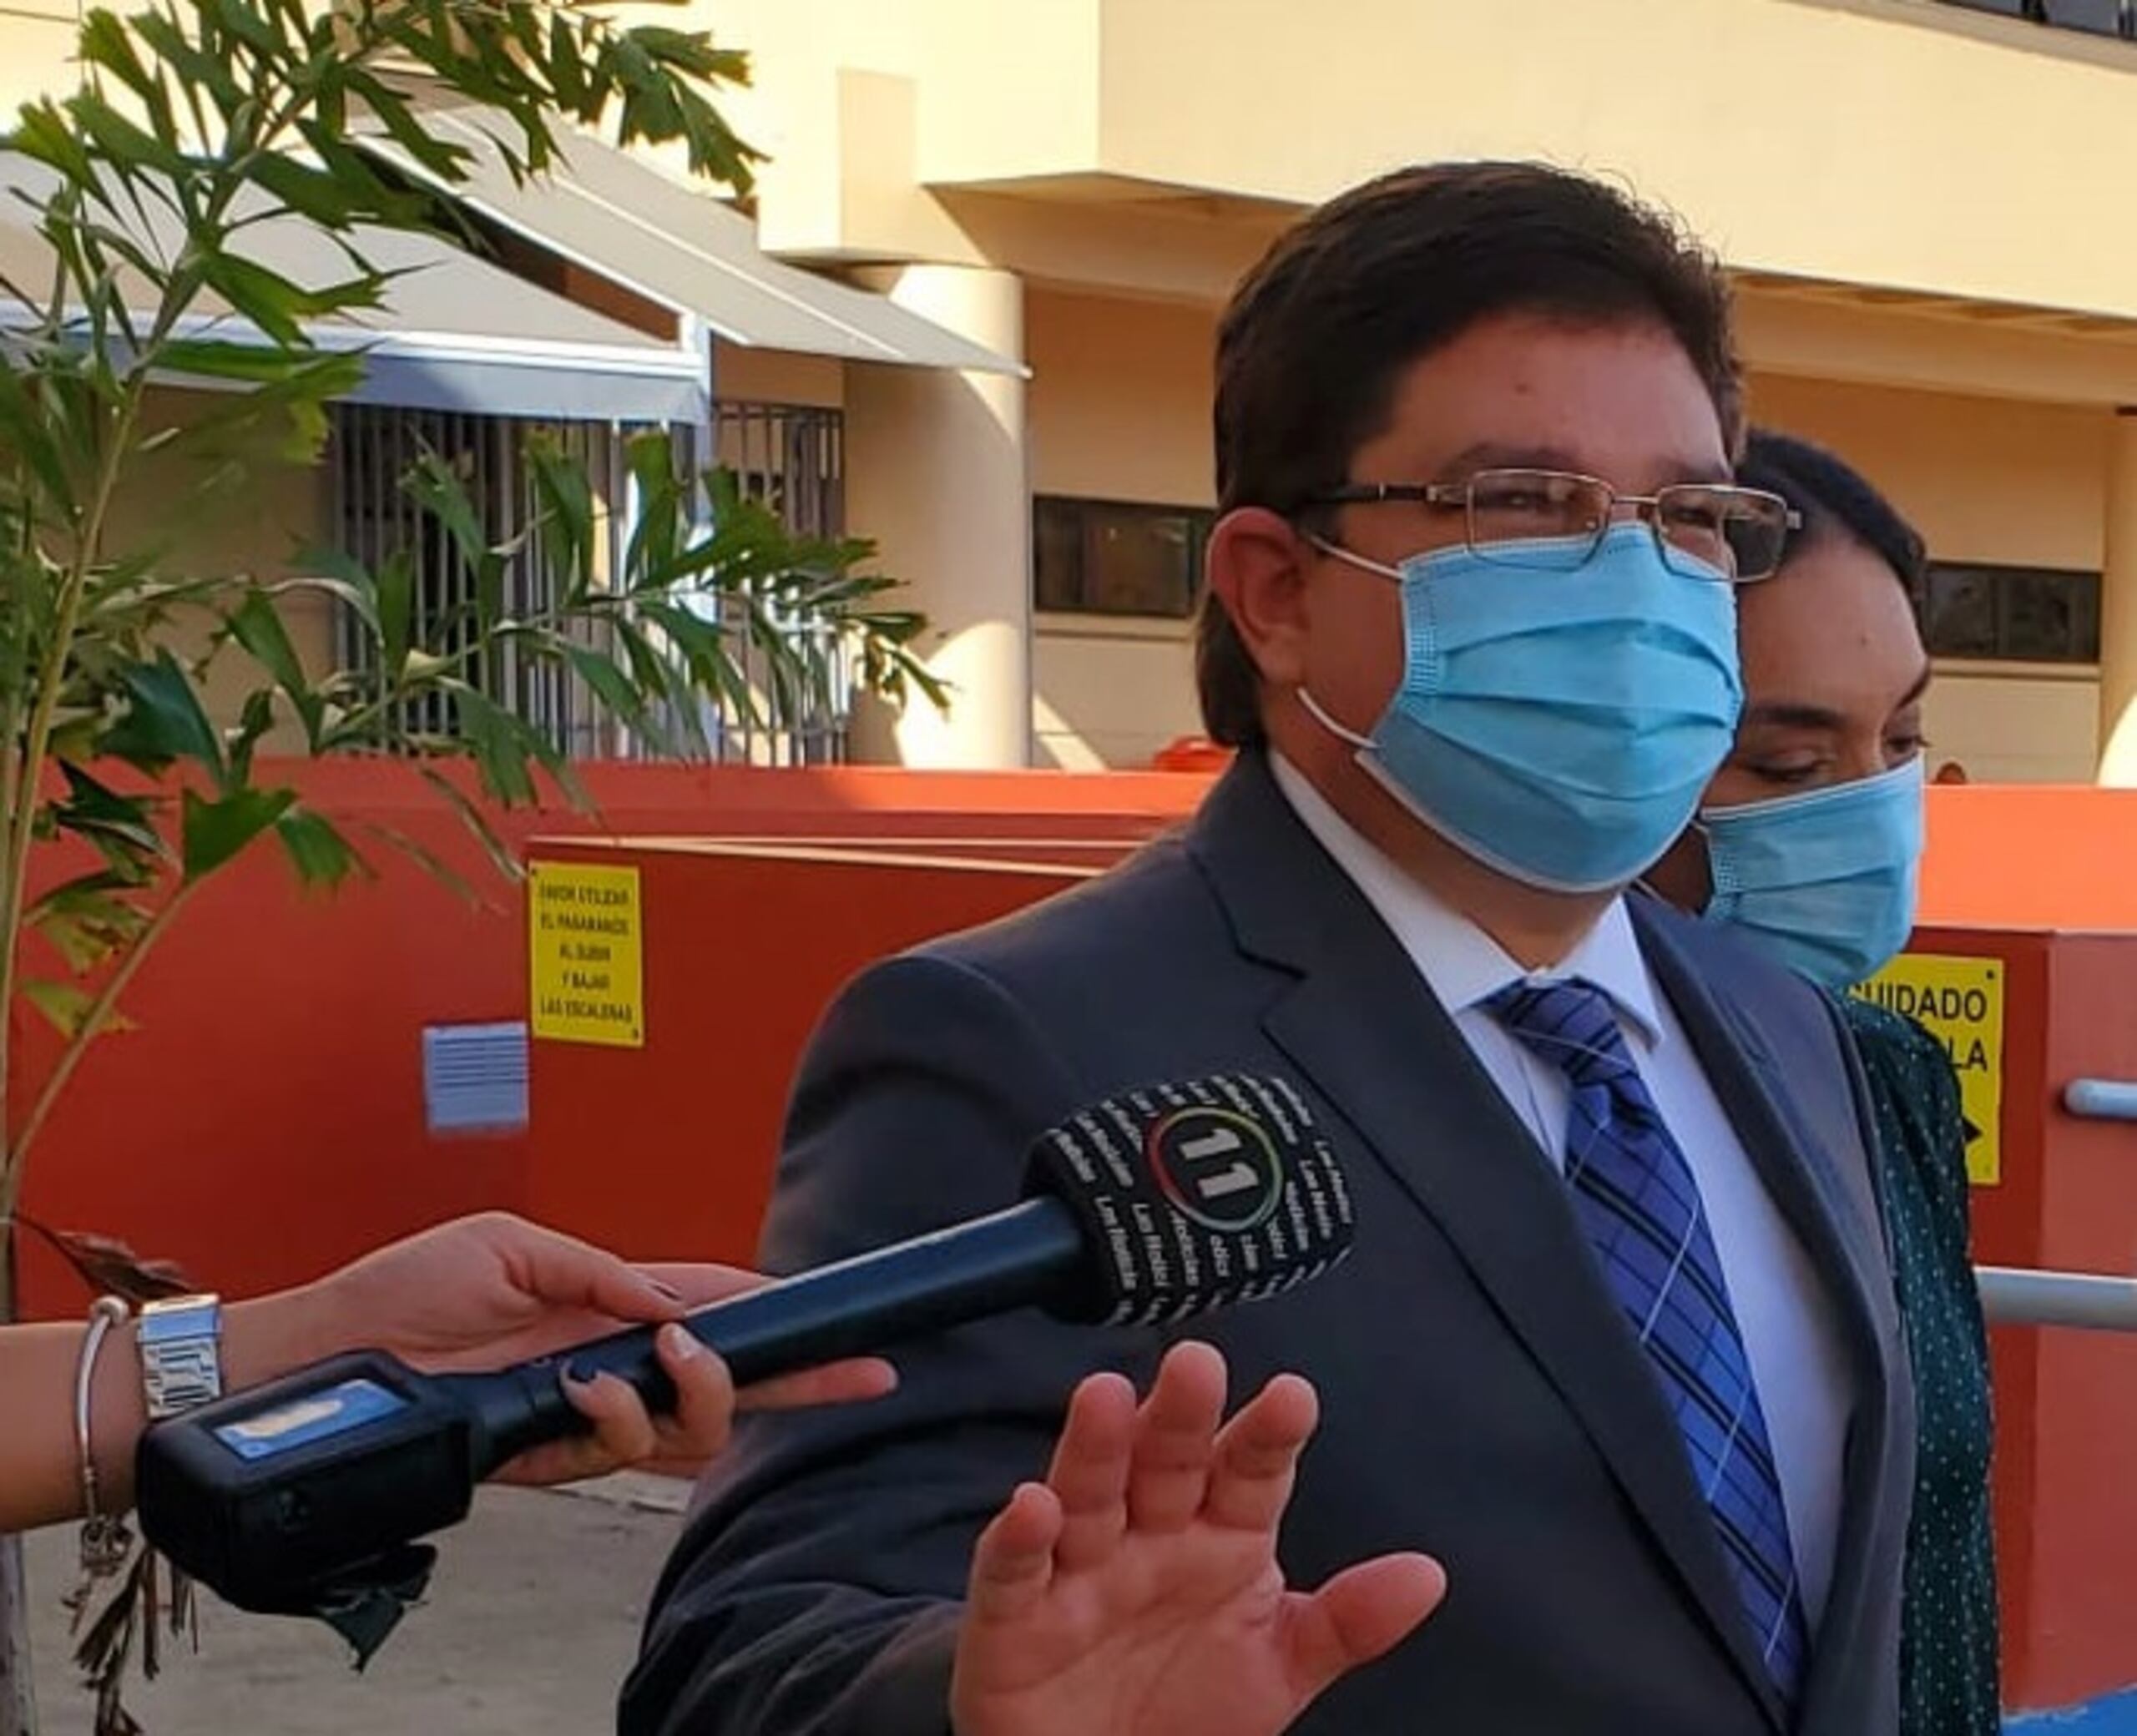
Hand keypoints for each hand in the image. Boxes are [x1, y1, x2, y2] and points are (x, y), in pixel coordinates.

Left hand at [249, 1211, 896, 1486]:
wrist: (334, 1350)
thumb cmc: (406, 1292)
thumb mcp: (513, 1246)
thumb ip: (600, 1273)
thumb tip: (670, 1302)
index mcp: (611, 1303)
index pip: (719, 1310)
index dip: (785, 1323)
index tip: (852, 1334)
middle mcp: (611, 1364)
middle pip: (729, 1386)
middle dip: (794, 1383)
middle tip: (824, 1368)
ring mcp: (585, 1415)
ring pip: (688, 1433)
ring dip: (696, 1396)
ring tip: (671, 1358)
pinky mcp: (548, 1454)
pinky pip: (616, 1454)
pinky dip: (613, 1421)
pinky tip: (585, 1390)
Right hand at [950, 1341, 1443, 1735]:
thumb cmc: (1187, 1711)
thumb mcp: (1279, 1668)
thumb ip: (1347, 1622)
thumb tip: (1428, 1575)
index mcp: (1221, 1536)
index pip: (1248, 1472)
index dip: (1268, 1436)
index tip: (1294, 1398)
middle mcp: (1150, 1535)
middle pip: (1165, 1462)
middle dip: (1180, 1416)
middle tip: (1197, 1364)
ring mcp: (1080, 1568)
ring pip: (1088, 1493)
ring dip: (1095, 1446)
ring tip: (1108, 1398)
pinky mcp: (1013, 1614)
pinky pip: (1013, 1570)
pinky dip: (1017, 1537)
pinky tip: (1033, 1506)